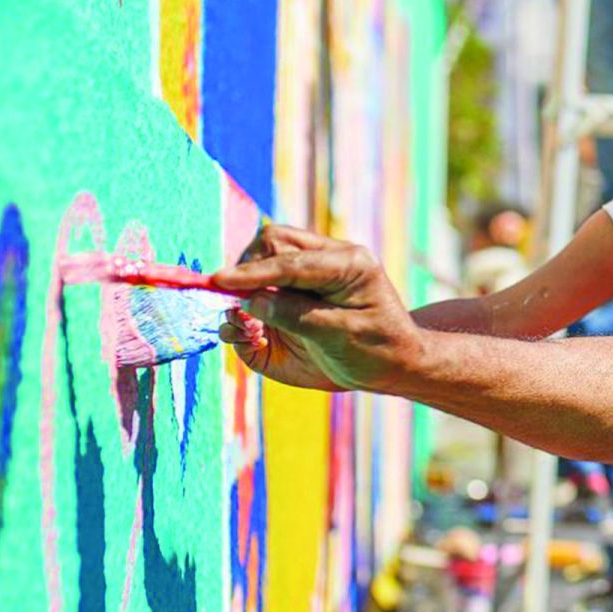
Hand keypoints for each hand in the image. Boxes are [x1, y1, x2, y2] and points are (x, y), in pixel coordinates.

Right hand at [210, 224, 423, 392]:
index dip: (253, 273)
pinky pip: (253, 295)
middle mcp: (323, 262)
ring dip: (242, 289)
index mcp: (346, 263)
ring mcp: (303, 279)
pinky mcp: (288, 300)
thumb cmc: (375, 349)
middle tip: (238, 305)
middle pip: (270, 245)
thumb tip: (250, 301)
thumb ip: (296, 316)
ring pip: (258, 261)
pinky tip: (248, 335)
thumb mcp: (341, 335)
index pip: (290, 260)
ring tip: (245, 324)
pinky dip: (241, 313)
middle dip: (247, 272)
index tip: (221, 282)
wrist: (391, 366)